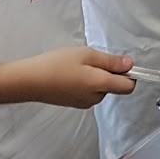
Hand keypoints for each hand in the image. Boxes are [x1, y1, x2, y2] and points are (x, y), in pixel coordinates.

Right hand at [15, 47, 134, 107]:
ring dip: (96, 76)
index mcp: (101, 86)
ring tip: (78, 65)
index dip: (130, 74)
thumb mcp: (87, 55)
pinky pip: (89, 92)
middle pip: (114, 86)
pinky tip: (71, 73)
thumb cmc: (57, 64)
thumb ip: (110, 61)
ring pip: (101, 88)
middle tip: (90, 59)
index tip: (120, 62)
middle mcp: (95, 98)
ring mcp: (84, 103)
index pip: (128, 87)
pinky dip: (86, 82)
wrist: (29, 81)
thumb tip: (130, 65)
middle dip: (108, 72)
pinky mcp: (75, 103)